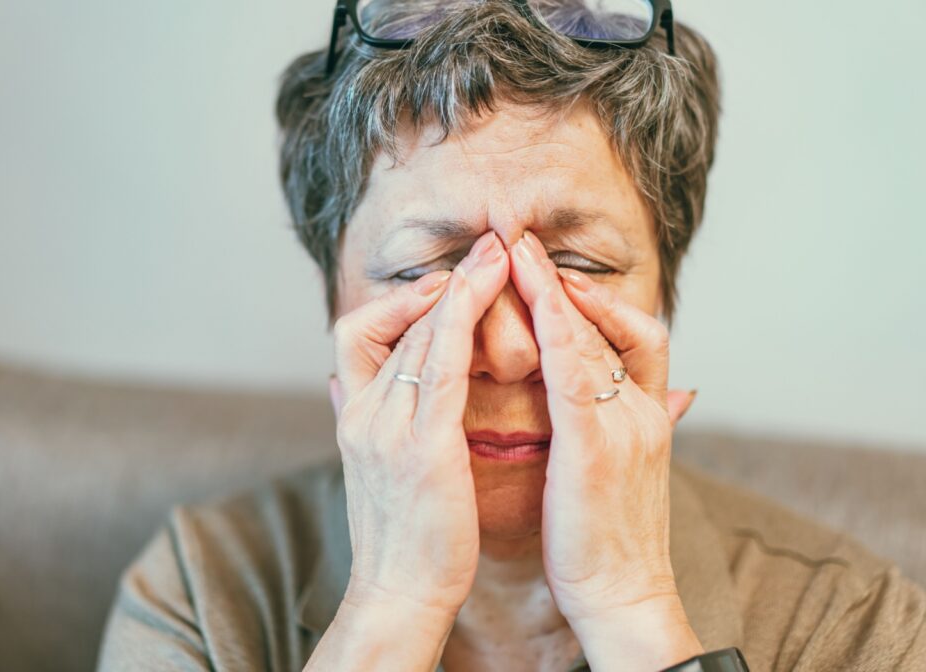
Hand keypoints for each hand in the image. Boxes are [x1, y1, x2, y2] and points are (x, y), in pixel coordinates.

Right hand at [328, 231, 508, 620]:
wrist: (398, 593)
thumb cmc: (400, 535)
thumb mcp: (369, 467)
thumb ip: (356, 418)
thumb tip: (336, 384)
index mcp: (353, 416)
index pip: (358, 331)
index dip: (400, 299)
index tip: (444, 284)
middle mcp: (363, 413)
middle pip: (392, 321)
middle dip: (442, 280)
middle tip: (487, 247)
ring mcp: (387, 427)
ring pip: (417, 332)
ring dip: (459, 285)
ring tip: (499, 253)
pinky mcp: (422, 446)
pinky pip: (440, 365)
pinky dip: (462, 319)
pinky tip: (489, 292)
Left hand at [508, 230, 701, 668]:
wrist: (626, 596)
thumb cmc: (610, 539)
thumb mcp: (624, 472)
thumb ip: (625, 425)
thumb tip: (648, 396)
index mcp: (645, 415)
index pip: (628, 335)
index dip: (591, 296)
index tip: (552, 269)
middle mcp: (640, 410)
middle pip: (603, 325)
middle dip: (560, 278)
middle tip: (521, 236)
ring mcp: (624, 425)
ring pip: (590, 337)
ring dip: (552, 287)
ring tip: (517, 248)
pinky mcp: (596, 448)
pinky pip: (576, 374)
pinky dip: (559, 330)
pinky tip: (535, 300)